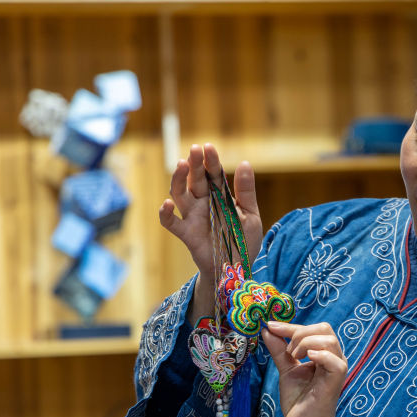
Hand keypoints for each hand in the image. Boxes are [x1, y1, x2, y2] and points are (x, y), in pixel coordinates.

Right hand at [158, 143, 263, 317]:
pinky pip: (171, 223)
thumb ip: (246, 192)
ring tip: (181, 165)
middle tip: (195, 149)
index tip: (209, 147)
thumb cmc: (244, 241)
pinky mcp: (186, 234)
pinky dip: (165, 214)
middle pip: (195, 179)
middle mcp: (203, 203)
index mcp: (219, 196)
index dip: (211, 161)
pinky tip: (167, 204)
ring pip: (179, 194)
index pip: (213, 174)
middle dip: (194, 164)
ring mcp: (192, 217)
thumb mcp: (251, 215)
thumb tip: (245, 163)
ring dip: (178, 180)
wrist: (237, 269)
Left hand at [261, 321, 346, 416]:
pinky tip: (307, 359)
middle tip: (287, 351)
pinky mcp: (337, 380)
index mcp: (323, 353)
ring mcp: (337, 368)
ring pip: (329, 340)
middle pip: (324, 329)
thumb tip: (267, 330)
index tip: (271, 325)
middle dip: (300, 333)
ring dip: (306, 343)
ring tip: (293, 357)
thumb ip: (279, 350)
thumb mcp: (286, 369)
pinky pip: (334, 360)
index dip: (291, 326)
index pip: (313, 329)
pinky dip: (320, 355)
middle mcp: (333, 357)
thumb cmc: (298, 399)